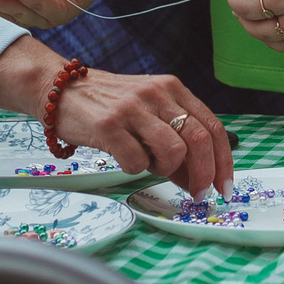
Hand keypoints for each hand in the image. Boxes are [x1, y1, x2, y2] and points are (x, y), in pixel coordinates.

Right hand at [51, 68, 235, 196]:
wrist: (59, 88)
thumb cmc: (108, 106)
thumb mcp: (148, 115)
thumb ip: (174, 144)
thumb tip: (198, 182)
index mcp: (173, 89)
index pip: (212, 127)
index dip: (224, 161)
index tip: (223, 187)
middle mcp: (157, 93)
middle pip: (200, 140)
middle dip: (204, 175)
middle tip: (198, 195)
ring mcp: (133, 108)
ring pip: (173, 151)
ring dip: (165, 169)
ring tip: (148, 164)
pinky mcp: (108, 125)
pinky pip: (136, 161)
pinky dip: (134, 169)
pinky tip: (123, 158)